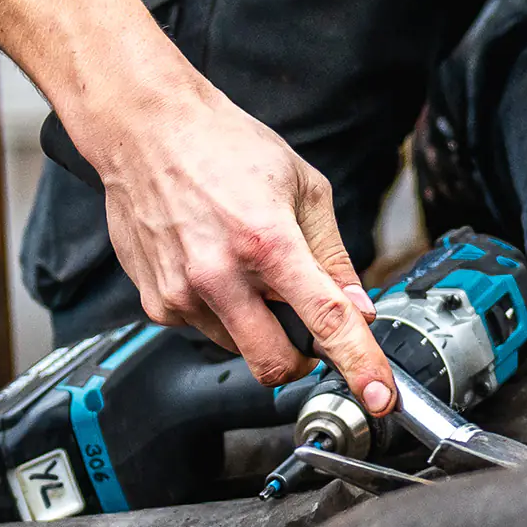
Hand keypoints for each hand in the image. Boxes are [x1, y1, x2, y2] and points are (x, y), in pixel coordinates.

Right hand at [82, 82, 396, 413]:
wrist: (147, 129)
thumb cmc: (223, 146)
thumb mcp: (302, 187)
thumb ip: (332, 255)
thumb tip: (358, 308)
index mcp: (267, 241)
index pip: (326, 321)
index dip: (360, 365)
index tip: (379, 397)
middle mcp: (220, 275)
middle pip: (276, 363)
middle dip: (301, 360)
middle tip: (306, 332)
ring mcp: (183, 293)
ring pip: (239, 347)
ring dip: (256, 326)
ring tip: (244, 267)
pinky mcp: (156, 302)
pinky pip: (204, 329)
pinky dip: (220, 311)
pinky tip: (212, 265)